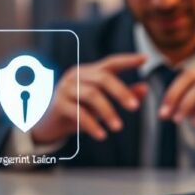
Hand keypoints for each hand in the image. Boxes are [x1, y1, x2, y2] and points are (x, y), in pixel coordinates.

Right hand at [30, 53, 148, 144]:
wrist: (48, 125)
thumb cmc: (79, 110)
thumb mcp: (102, 103)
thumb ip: (122, 95)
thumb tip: (145, 88)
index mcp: (89, 72)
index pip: (111, 62)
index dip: (127, 60)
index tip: (145, 59)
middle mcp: (77, 75)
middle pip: (103, 78)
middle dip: (121, 92)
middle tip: (135, 108)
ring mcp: (65, 88)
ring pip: (91, 95)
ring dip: (108, 112)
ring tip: (119, 128)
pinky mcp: (58, 104)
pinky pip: (78, 113)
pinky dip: (92, 125)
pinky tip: (102, 136)